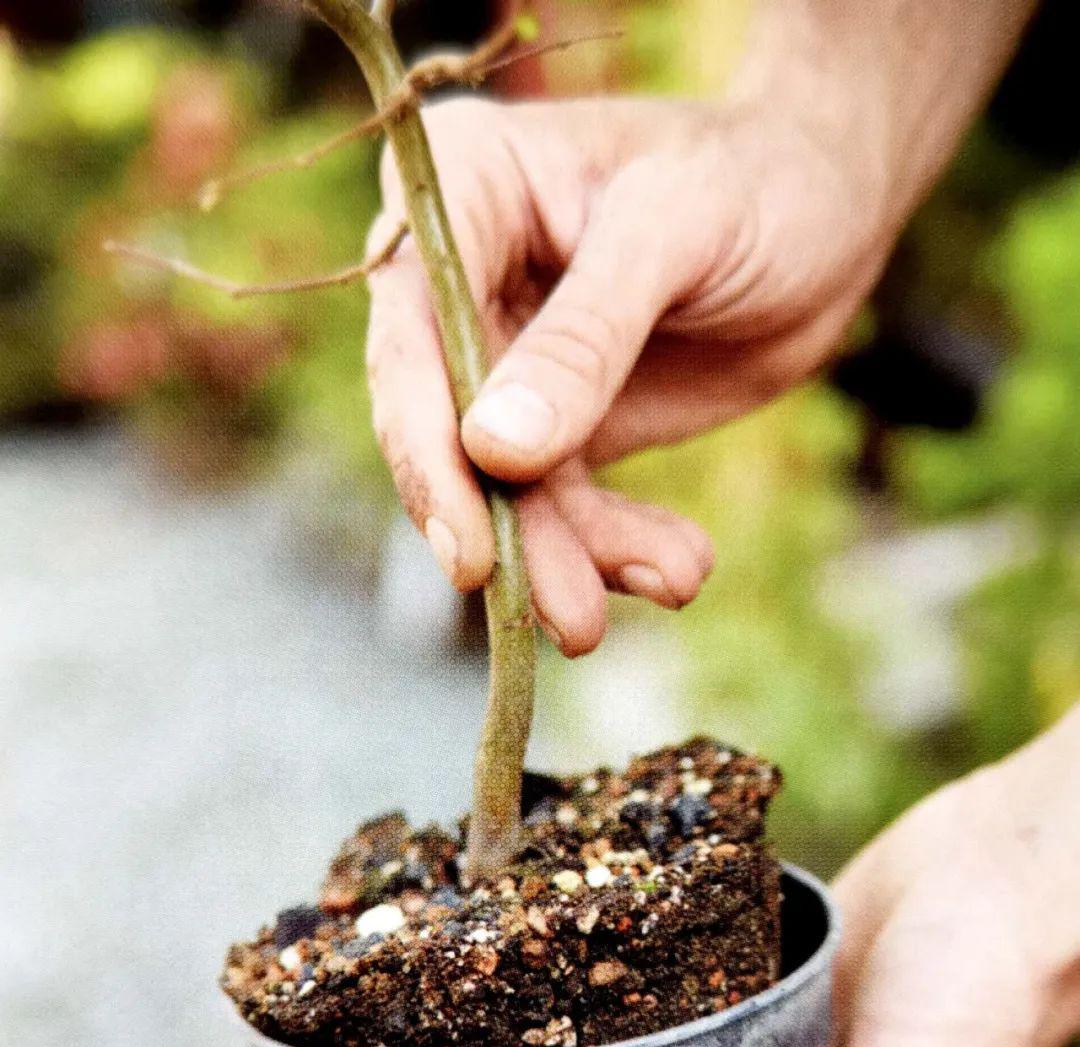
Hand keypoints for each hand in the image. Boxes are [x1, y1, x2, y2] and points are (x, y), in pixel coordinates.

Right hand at [365, 0, 1035, 654]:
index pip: (409, 340)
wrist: (829, 212)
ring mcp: (502, 363)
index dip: (429, 455)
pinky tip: (678, 570)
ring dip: (575, 559)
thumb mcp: (675, 235)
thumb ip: (584, 342)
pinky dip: (615, 551)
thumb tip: (492, 451)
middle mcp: (458, 280)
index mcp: (462, 189)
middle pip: (444, 434)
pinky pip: (563, 509)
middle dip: (513, 534)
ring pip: (505, 490)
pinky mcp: (556, 428)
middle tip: (575, 620)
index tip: (472, 554)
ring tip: (671, 582)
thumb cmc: (755, 179)